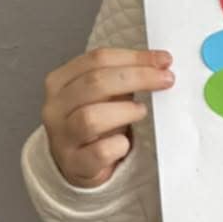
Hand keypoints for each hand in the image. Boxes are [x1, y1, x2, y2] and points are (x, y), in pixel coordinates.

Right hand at [41, 46, 173, 189]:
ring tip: (142, 111)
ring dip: (125, 111)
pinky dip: (118, 145)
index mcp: (61, 81)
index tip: (163, 60)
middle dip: (137, 77)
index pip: (96, 59)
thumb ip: (123, 77)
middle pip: (95, 82)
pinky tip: (127, 143)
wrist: (77, 164)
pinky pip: (99, 152)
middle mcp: (56, 107)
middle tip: (166, 80)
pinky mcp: (75, 163)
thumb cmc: (96, 124)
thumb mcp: (102, 95)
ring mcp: (62, 137)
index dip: (134, 57)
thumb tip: (159, 64)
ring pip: (91, 117)